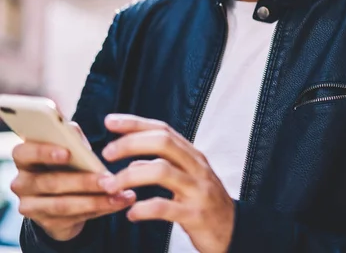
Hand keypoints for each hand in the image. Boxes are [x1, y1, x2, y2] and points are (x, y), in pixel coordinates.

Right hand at [11, 123, 135, 240]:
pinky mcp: (47, 223)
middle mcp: (22, 183)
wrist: (62, 197)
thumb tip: (74, 130)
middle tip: (109, 180)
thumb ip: (71, 140)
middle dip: (84, 182)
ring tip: (120, 194)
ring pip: (64, 205)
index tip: (68, 152)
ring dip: (96, 200)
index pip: (23, 152)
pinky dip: (101, 209)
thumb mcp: (69, 150)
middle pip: (51, 182)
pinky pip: (75, 218)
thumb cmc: (67, 163)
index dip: (44, 152)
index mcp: (25, 158)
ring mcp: (32, 206)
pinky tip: (119, 202)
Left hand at [99, 115, 234, 252]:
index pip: (164, 130)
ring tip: (111, 186)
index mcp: (193, 156)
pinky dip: (143, 208)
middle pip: (163, 143)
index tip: (110, 122)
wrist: (233, 230)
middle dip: (131, 144)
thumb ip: (164, 165)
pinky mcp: (195, 214)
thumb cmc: (206, 202)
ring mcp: (197, 189)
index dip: (136, 124)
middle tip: (107, 153)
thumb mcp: (189, 177)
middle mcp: (197, 167)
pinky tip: (131, 213)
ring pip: (162, 170)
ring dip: (130, 176)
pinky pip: (165, 207)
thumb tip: (132, 161)